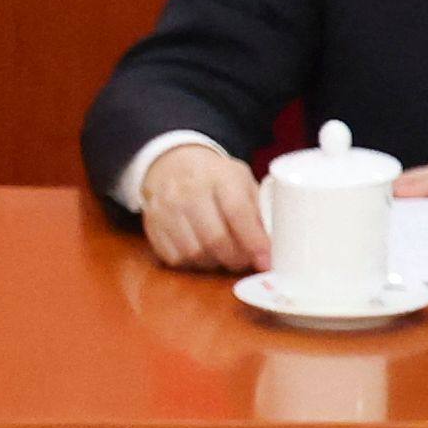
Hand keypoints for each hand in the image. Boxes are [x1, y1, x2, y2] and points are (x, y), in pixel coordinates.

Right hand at [141, 145, 270, 272]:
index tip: (266, 261)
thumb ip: (259, 209)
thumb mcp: (243, 182)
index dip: (254, 242)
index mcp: (221, 177)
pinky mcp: (152, 224)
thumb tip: (276, 245)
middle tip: (247, 261)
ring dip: (215, 262)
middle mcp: (189, 191)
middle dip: (237, 258)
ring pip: (194, 253)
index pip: (238, 213)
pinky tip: (204, 253)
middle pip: (215, 239)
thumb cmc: (217, 178)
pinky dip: (193, 263)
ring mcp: (166, 208)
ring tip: (226, 256)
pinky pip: (175, 257)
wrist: (173, 164)